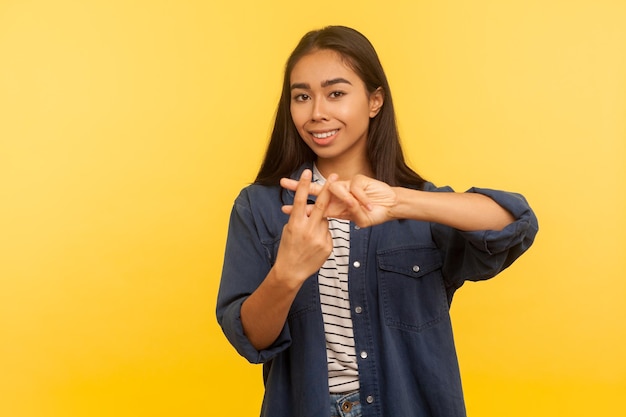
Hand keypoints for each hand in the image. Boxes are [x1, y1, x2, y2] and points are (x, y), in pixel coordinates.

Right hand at [273, 169, 333, 284]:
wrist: (291, 271)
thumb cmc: (287, 249)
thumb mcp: (289, 230)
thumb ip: (300, 218)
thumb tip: (311, 209)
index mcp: (295, 224)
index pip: (299, 200)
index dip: (303, 185)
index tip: (307, 172)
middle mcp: (308, 229)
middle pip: (320, 205)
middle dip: (328, 188)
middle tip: (335, 176)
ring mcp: (319, 238)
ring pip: (325, 221)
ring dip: (320, 223)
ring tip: (309, 237)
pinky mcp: (328, 246)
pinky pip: (328, 233)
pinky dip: (323, 235)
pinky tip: (315, 246)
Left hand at [280, 174, 397, 227]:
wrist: (392, 206)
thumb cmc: (375, 214)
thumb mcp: (357, 219)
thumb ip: (345, 215)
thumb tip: (329, 214)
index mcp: (336, 206)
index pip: (315, 207)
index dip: (300, 207)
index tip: (284, 209)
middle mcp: (339, 194)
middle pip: (315, 189)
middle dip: (299, 186)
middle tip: (283, 183)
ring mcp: (347, 186)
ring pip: (335, 189)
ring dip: (345, 199)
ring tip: (354, 204)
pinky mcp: (357, 180)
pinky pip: (354, 191)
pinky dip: (362, 200)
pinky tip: (370, 205)